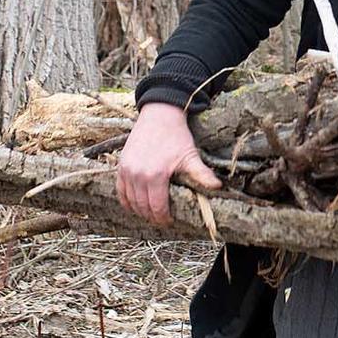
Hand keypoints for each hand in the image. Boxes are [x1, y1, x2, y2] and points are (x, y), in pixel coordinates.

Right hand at [116, 102, 221, 225]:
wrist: (159, 115)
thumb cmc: (176, 136)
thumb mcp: (190, 155)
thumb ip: (202, 173)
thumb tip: (218, 186)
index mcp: (155, 175)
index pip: (157, 207)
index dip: (163, 218)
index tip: (169, 221)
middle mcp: (138, 175)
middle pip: (143, 207)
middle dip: (152, 216)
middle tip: (160, 220)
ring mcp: (127, 170)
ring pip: (130, 201)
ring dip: (139, 210)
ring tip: (150, 213)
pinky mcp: (120, 166)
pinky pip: (120, 191)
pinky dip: (126, 201)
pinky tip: (134, 205)